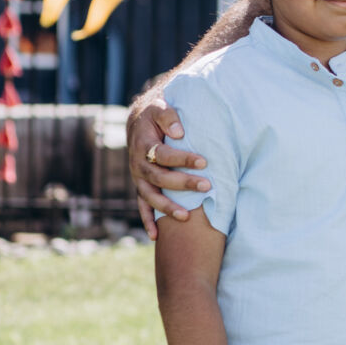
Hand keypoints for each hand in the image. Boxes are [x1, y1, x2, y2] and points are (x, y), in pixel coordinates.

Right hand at [127, 97, 209, 240]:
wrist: (139, 122)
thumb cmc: (155, 115)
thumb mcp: (160, 108)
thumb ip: (168, 116)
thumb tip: (179, 132)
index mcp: (143, 146)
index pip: (163, 155)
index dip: (183, 159)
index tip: (204, 162)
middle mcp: (138, 165)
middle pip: (158, 178)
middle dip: (182, 183)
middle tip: (207, 185)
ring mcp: (138, 179)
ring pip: (149, 197)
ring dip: (166, 208)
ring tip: (186, 216)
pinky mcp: (141, 187)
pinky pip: (142, 207)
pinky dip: (148, 222)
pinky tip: (156, 237)